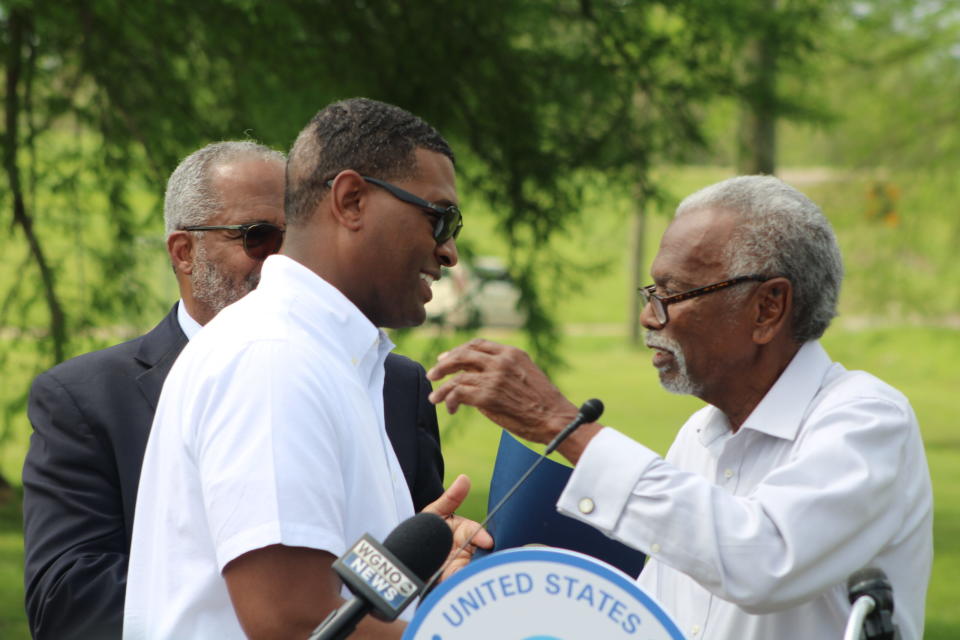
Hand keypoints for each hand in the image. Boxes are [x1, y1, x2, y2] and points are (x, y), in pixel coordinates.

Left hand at [420, 474, 493, 580]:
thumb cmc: (425, 530)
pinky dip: (466, 581)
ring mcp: (462, 565)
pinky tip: (466, 581)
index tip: (488, 542)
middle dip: (487, 555)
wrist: (408, 555)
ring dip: (478, 569)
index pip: (478, 533)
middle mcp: (468, 549)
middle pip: (483, 552)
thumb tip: (465, 478)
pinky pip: (464, 582)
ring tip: (477, 571)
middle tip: (489, 558)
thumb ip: (451, 498)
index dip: (482, 537)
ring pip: (477, 567)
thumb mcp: (435, 512)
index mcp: (465, 532)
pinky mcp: (455, 581)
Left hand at [426, 338, 578, 444]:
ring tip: (434, 398)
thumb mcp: (525, 374)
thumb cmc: (542, 402)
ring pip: (457, 376)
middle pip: (463, 354)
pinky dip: (450, 400)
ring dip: (442, 388)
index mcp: (511, 353)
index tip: (446, 358)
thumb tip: (475, 377)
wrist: (555, 418)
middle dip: (444, 364)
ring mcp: (494, 378)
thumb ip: (502, 370)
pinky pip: (459, 393)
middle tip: (433, 374)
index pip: (477, 344)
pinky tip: (450, 408)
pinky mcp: (488, 396)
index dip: (458, 350)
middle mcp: (501, 361)